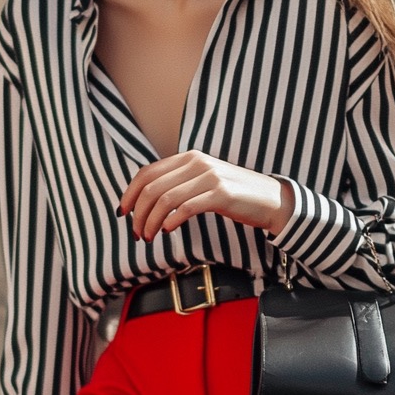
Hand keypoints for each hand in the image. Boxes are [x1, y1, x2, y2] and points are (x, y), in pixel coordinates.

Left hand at [120, 151, 294, 241]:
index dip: (130, 194)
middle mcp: (197, 162)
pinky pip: (185, 207)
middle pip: (152, 187)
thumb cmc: (235, 196)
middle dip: (138, 213)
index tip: (123, 213)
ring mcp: (209, 176)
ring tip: (149, 237)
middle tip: (137, 233)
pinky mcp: (221, 193)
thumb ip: (179, 183)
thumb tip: (147, 200)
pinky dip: (171, 221)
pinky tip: (168, 230)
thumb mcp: (203, 182)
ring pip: (165, 199)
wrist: (271, 200)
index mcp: (189, 157)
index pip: (147, 173)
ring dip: (151, 222)